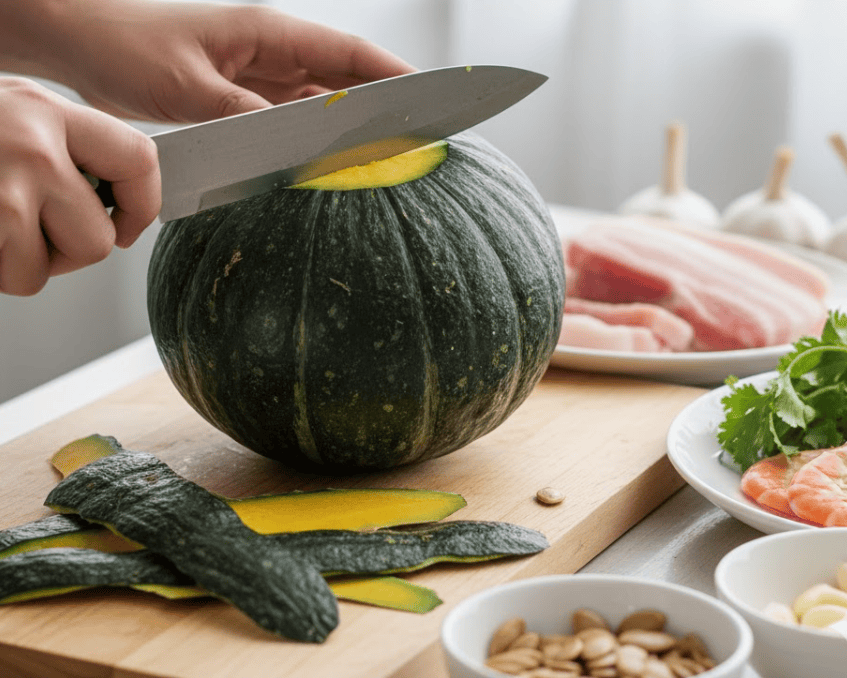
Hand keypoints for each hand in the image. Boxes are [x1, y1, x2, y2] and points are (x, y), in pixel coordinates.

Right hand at [0, 78, 159, 294]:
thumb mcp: (11, 120)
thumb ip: (63, 149)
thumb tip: (112, 199)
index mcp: (47, 112)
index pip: (140, 160)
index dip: (143, 207)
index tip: (124, 229)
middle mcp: (32, 145)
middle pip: (98, 240)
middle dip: (66, 252)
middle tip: (28, 231)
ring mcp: (5, 188)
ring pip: (51, 269)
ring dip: (24, 264)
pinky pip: (16, 278)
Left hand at [42, 0, 415, 122]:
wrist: (83, 42)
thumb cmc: (127, 46)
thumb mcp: (189, 86)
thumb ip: (246, 114)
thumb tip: (295, 143)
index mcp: (267, 32)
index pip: (346, 53)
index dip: (392, 73)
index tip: (427, 96)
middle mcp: (270, 52)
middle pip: (342, 79)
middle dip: (378, 106)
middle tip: (412, 137)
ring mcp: (257, 75)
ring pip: (318, 103)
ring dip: (343, 127)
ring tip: (375, 155)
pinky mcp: (240, 98)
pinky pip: (288, 120)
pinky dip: (307, 140)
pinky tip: (321, 161)